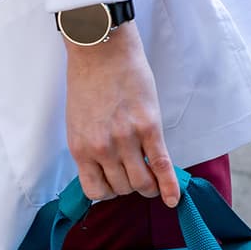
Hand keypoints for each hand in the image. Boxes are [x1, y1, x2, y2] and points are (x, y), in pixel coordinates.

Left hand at [63, 22, 181, 207]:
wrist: (101, 51)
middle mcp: (101, 148)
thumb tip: (105, 171)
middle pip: (122, 188)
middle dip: (130, 186)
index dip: (108, 192)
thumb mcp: (77, 122)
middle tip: (135, 174)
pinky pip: (162, 165)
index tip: (115, 184)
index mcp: (79, 148)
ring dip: (148, 185)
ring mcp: (125, 139)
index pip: (95, 190)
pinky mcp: (149, 128)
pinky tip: (173, 198)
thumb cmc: (87, 83)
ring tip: (151, 178)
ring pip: (142, 182)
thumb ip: (89, 147)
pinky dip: (169, 185)